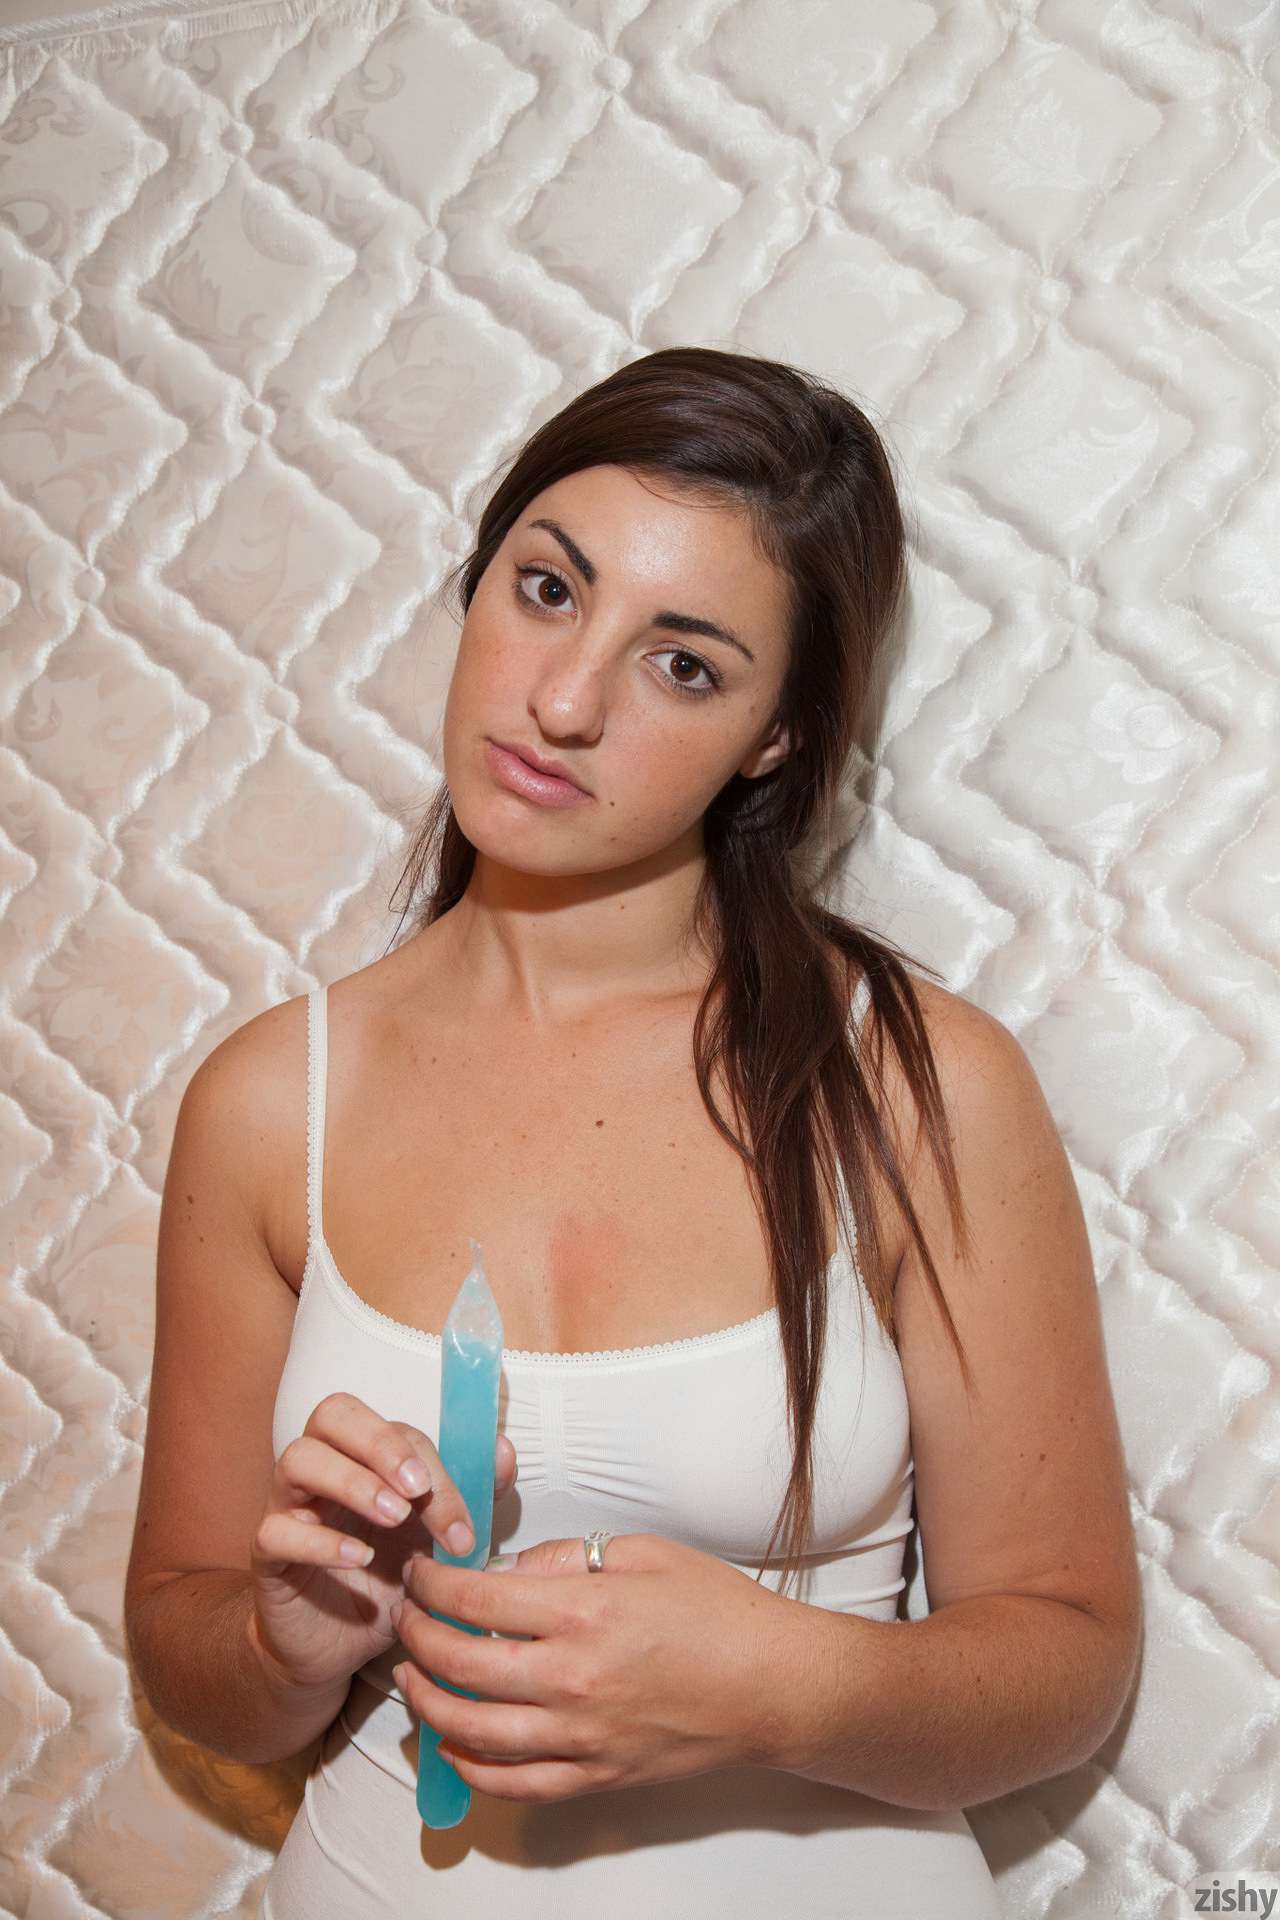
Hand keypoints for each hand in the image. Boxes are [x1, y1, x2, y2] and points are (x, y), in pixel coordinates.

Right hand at [250, 1390, 517, 1696]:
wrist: (339, 1648)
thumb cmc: (387, 1581)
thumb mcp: (437, 1541)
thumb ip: (471, 1496)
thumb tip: (503, 1450)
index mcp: (365, 1457)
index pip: (396, 1430)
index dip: (434, 1466)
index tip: (462, 1525)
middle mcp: (323, 1470)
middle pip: (333, 1414)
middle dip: (381, 1444)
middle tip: (416, 1490)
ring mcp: (289, 1508)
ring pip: (298, 1458)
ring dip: (351, 1481)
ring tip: (393, 1518)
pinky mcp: (267, 1555)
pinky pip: (275, 1530)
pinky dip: (319, 1540)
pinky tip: (358, 1559)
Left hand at [391, 1531, 787, 1801]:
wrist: (771, 1684)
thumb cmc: (716, 1610)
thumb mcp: (641, 1552)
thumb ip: (563, 1557)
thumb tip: (505, 1572)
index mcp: (583, 1612)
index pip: (475, 1600)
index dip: (432, 1585)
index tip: (419, 1575)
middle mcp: (572, 1678)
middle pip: (460, 1664)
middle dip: (416, 1638)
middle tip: (404, 1619)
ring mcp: (581, 1735)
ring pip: (473, 1732)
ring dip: (427, 1704)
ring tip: (411, 1680)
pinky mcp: (596, 1776)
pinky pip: (514, 1783)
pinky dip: (471, 1768)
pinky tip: (452, 1744)